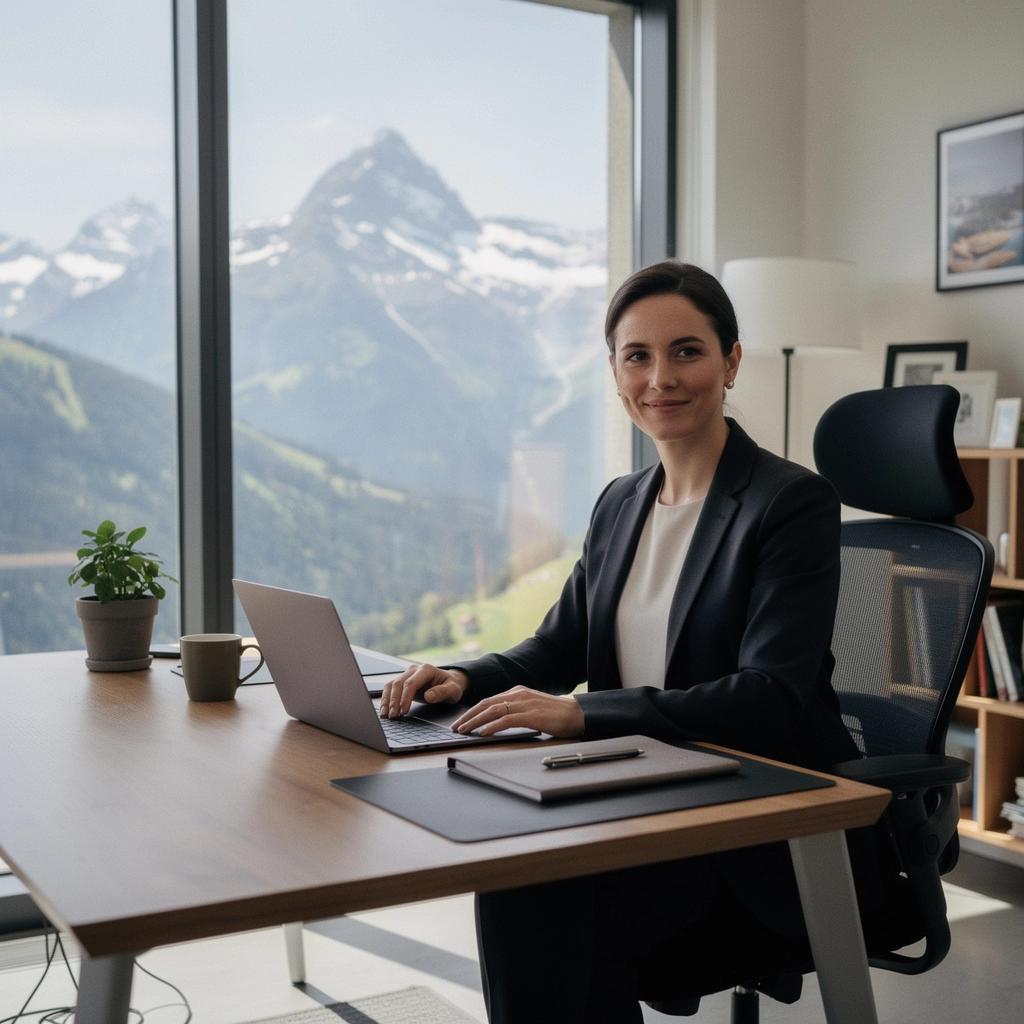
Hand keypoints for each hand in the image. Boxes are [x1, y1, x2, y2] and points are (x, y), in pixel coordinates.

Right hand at [379, 663, 468, 717]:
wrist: (450, 682)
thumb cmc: (452, 686)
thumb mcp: (453, 690)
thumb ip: (442, 692)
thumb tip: (428, 696)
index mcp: (426, 670)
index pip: (411, 683)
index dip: (405, 698)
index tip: (403, 711)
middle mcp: (414, 670)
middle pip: (398, 683)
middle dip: (394, 701)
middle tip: (393, 716)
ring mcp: (407, 675)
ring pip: (391, 685)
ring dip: (387, 700)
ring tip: (386, 715)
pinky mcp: (403, 682)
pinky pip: (391, 689)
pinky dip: (386, 699)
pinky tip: (385, 710)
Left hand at [451, 685, 584, 737]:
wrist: (577, 713)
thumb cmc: (556, 714)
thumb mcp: (532, 708)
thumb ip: (516, 710)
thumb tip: (498, 720)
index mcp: (517, 692)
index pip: (489, 700)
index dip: (473, 711)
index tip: (461, 720)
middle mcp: (518, 694)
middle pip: (486, 703)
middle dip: (468, 715)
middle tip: (455, 726)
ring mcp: (524, 703)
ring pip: (492, 710)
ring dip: (475, 721)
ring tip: (463, 730)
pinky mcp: (530, 714)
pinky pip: (505, 720)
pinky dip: (491, 726)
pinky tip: (483, 733)